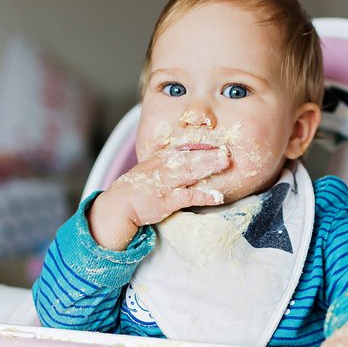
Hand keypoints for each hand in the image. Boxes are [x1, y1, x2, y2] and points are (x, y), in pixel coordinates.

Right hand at [88, 146, 230, 249]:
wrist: (120, 204)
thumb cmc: (139, 187)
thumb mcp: (152, 169)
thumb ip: (170, 163)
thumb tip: (192, 159)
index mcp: (162, 158)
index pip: (185, 150)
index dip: (203, 146)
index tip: (220, 142)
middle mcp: (165, 167)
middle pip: (191, 158)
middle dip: (210, 153)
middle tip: (227, 150)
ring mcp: (167, 183)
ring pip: (191, 172)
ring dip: (209, 166)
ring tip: (225, 162)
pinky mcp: (168, 200)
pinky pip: (189, 196)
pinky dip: (204, 195)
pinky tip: (218, 196)